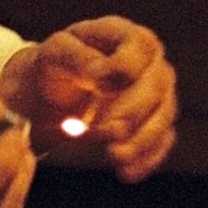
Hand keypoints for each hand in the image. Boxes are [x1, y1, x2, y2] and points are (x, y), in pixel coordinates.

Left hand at [0, 17, 177, 181]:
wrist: (43, 98)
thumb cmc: (49, 68)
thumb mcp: (53, 55)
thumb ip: (78, 59)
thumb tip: (107, 76)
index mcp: (122, 35)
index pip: (141, 45)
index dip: (126, 66)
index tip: (99, 85)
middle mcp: (147, 62)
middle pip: (157, 84)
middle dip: (132, 111)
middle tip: (104, 131)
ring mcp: (155, 93)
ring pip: (165, 114)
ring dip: (142, 138)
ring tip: (114, 155)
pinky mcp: (153, 123)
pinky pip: (161, 141)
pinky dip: (146, 158)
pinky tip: (126, 172)